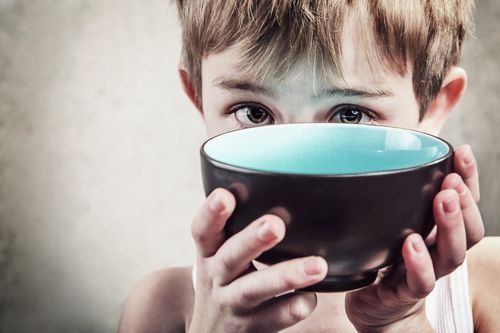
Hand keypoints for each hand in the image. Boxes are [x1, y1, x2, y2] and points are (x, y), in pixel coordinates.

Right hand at [188, 189, 327, 332]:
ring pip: (253, 290)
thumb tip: (280, 185)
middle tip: (275, 224)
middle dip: (251, 240)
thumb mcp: (219, 255)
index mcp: (210, 253)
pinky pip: (272, 319)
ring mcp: (232, 304)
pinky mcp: (250, 328)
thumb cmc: (224, 282)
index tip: (225, 195)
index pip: (203, 230)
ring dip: (284, 276)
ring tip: (317, 265)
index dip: (211, 213)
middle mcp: (216, 277)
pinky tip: (311, 299)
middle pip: (230, 257)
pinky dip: (291, 308)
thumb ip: (239, 228)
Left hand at [345, 145, 484, 331]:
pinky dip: (418, 262)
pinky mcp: (406, 291)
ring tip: (442, 200)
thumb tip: (390, 149)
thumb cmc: (386, 256)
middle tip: (452, 181)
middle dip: (464, 203)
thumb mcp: (394, 220)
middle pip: (469, 230)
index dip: (469, 178)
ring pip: (452, 254)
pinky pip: (420, 280)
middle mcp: (439, 250)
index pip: (464, 203)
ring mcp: (427, 271)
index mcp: (439, 230)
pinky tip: (411, 243)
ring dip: (450, 225)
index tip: (461, 151)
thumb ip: (398, 193)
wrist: (375, 303)